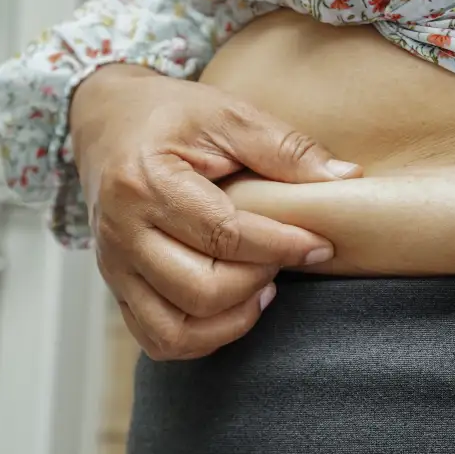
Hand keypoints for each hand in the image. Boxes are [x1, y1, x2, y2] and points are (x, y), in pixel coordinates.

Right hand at [71, 64, 361, 360]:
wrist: (108, 122)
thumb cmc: (171, 116)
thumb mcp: (229, 114)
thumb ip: (287, 149)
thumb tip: (347, 179)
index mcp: (145, 182)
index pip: (223, 234)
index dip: (281, 246)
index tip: (319, 244)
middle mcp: (120, 232)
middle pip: (200, 290)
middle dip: (258, 280)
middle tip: (283, 255)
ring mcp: (112, 267)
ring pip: (176, 330)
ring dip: (233, 318)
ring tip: (262, 285)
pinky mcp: (116, 288)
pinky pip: (158, 339)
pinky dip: (203, 337)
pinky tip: (233, 305)